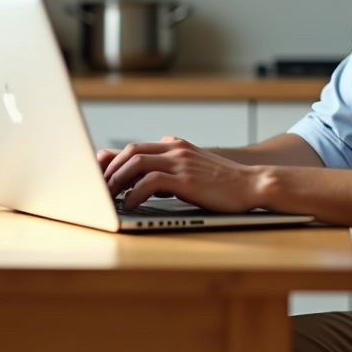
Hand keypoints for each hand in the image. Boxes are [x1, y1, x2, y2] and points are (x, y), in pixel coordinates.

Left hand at [99, 136, 264, 213]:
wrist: (253, 184)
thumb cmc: (223, 183)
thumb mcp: (193, 169)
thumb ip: (170, 167)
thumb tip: (143, 178)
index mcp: (175, 146)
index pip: (134, 147)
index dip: (113, 160)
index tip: (99, 174)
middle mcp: (176, 150)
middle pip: (131, 152)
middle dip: (110, 170)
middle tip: (100, 189)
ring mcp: (181, 163)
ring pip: (136, 163)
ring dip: (117, 181)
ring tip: (109, 198)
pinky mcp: (187, 180)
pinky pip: (151, 182)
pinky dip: (135, 193)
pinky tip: (131, 205)